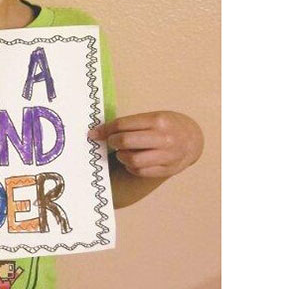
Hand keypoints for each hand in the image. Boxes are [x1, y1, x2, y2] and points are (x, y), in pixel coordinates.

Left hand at [89, 111, 203, 178]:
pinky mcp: (167, 169)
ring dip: (122, 156)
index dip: (105, 130)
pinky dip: (131, 167)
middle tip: (111, 142)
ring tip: (123, 152)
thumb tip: (100, 131)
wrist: (193, 139)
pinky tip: (133, 161)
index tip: (94, 133)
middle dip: (112, 142)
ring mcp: (167, 155)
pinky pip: (140, 171)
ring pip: (132, 160)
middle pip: (125, 141)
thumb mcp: (153, 117)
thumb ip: (131, 124)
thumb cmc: (167, 126)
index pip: (123, 125)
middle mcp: (163, 138)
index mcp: (158, 120)